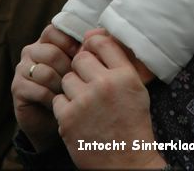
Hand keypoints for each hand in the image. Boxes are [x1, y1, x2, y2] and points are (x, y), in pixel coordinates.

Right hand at [11, 24, 79, 152]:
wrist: (54, 119)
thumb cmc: (72, 88)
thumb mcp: (79, 66)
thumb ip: (83, 51)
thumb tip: (94, 42)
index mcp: (46, 40)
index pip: (54, 30)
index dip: (70, 43)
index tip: (83, 55)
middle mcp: (31, 51)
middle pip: (52, 53)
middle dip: (69, 69)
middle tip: (79, 80)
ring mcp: (22, 69)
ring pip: (46, 72)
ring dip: (62, 86)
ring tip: (70, 93)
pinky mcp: (17, 88)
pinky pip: (39, 90)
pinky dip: (54, 99)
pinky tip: (60, 103)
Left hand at [53, 32, 164, 169]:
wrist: (127, 162)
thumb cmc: (132, 122)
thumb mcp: (136, 88)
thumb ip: (117, 62)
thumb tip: (92, 35)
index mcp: (124, 75)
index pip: (101, 42)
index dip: (92, 44)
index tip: (91, 52)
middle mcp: (104, 85)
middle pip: (80, 59)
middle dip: (82, 69)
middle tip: (89, 84)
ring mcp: (84, 102)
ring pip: (67, 79)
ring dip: (73, 89)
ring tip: (85, 103)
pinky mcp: (67, 119)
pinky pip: (57, 99)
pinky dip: (65, 107)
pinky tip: (78, 116)